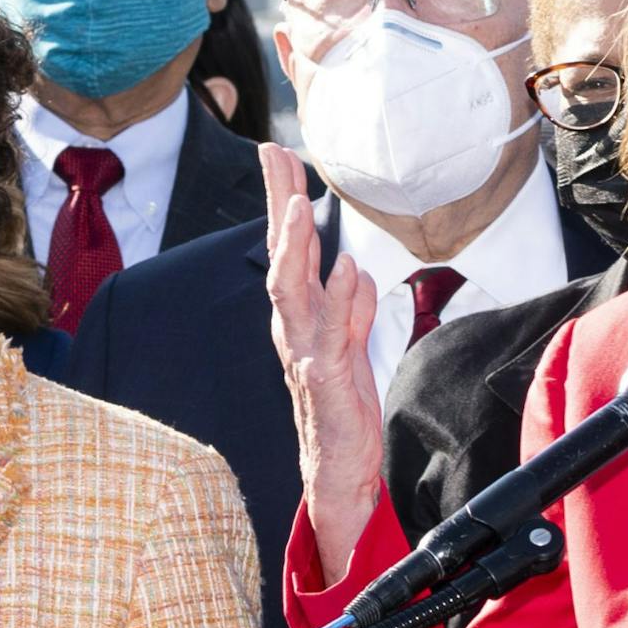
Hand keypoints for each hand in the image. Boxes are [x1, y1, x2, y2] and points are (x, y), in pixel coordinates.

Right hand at [261, 145, 381, 585]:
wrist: (338, 472)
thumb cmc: (341, 408)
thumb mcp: (354, 347)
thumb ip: (352, 308)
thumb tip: (351, 269)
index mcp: (300, 317)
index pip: (287, 250)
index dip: (281, 202)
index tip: (278, 154)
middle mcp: (293, 327)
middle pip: (279, 256)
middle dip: (276, 204)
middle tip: (274, 156)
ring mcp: (304, 351)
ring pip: (291, 289)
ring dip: (293, 245)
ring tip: (296, 203)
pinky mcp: (325, 378)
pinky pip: (330, 332)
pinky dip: (336, 298)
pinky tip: (343, 268)